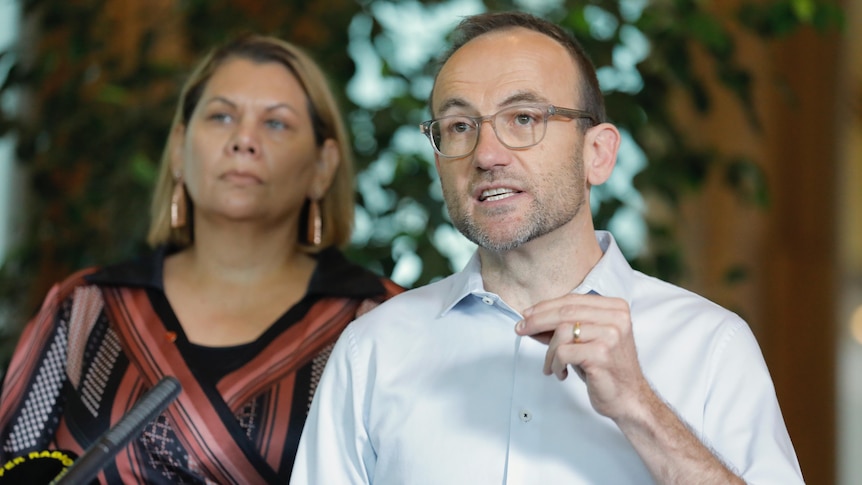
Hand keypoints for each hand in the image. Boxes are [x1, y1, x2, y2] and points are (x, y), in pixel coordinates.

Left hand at [515, 293, 651, 419]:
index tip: (526, 315)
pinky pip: (564, 352)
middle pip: (565, 312)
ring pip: (562, 332)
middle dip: (537, 321)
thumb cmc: (605, 368)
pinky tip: (560, 373)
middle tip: (521, 329)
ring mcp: (611, 335)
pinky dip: (555, 364)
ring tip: (552, 365)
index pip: (572, 299)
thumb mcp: (586, 341)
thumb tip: (530, 320)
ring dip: (549, 352)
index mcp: (615, 308)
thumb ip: (563, 327)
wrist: (629, 398)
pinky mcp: (601, 354)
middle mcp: (616, 318)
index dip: (545, 306)